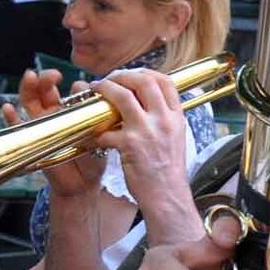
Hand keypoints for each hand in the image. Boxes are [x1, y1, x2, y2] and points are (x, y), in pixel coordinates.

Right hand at [2, 71, 102, 196]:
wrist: (82, 183)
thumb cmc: (92, 158)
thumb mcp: (99, 136)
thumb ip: (96, 118)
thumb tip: (95, 102)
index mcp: (72, 110)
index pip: (72, 91)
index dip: (77, 87)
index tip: (82, 88)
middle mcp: (54, 113)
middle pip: (45, 90)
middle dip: (46, 78)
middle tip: (53, 75)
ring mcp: (41, 124)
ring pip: (30, 101)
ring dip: (28, 87)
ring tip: (30, 77)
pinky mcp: (31, 139)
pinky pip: (17, 127)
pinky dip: (10, 117)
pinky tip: (8, 107)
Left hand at [91, 69, 188, 208]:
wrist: (167, 196)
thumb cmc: (167, 171)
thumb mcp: (175, 138)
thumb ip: (163, 118)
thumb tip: (145, 101)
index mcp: (176, 117)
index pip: (165, 81)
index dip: (144, 72)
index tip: (130, 74)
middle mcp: (164, 120)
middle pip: (143, 81)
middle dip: (121, 75)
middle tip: (107, 80)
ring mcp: (147, 131)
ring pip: (122, 96)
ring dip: (104, 90)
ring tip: (94, 91)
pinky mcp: (129, 145)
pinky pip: (106, 128)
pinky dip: (96, 130)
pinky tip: (94, 134)